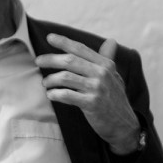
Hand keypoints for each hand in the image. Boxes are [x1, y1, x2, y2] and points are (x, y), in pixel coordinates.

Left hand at [35, 35, 139, 153]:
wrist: (124, 125)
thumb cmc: (115, 99)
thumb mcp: (115, 77)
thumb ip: (108, 59)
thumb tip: (110, 41)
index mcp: (106, 64)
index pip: (81, 49)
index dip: (64, 42)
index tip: (49, 37)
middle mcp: (102, 73)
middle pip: (70, 61)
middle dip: (50, 59)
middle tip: (38, 61)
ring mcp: (97, 88)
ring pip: (66, 77)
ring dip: (51, 79)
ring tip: (45, 83)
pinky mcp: (92, 103)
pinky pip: (67, 95)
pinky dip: (55, 94)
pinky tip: (51, 95)